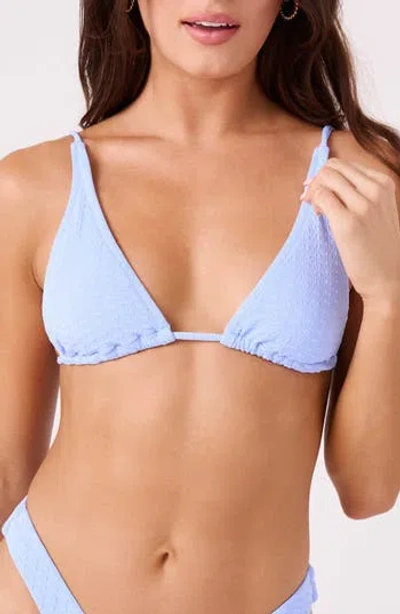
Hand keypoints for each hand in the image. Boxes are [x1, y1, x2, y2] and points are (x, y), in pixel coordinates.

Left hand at [300, 157, 399, 304]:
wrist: (388, 278)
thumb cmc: (378, 247)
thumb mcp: (378, 211)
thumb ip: (360, 193)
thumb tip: (326, 180)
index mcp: (384, 184)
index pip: (346, 165)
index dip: (326, 176)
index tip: (319, 190)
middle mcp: (375, 190)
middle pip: (333, 168)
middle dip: (317, 180)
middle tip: (310, 198)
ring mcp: (363, 205)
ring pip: (326, 178)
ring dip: (313, 190)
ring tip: (316, 209)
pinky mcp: (348, 222)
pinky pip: (321, 197)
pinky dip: (313, 202)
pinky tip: (317, 215)